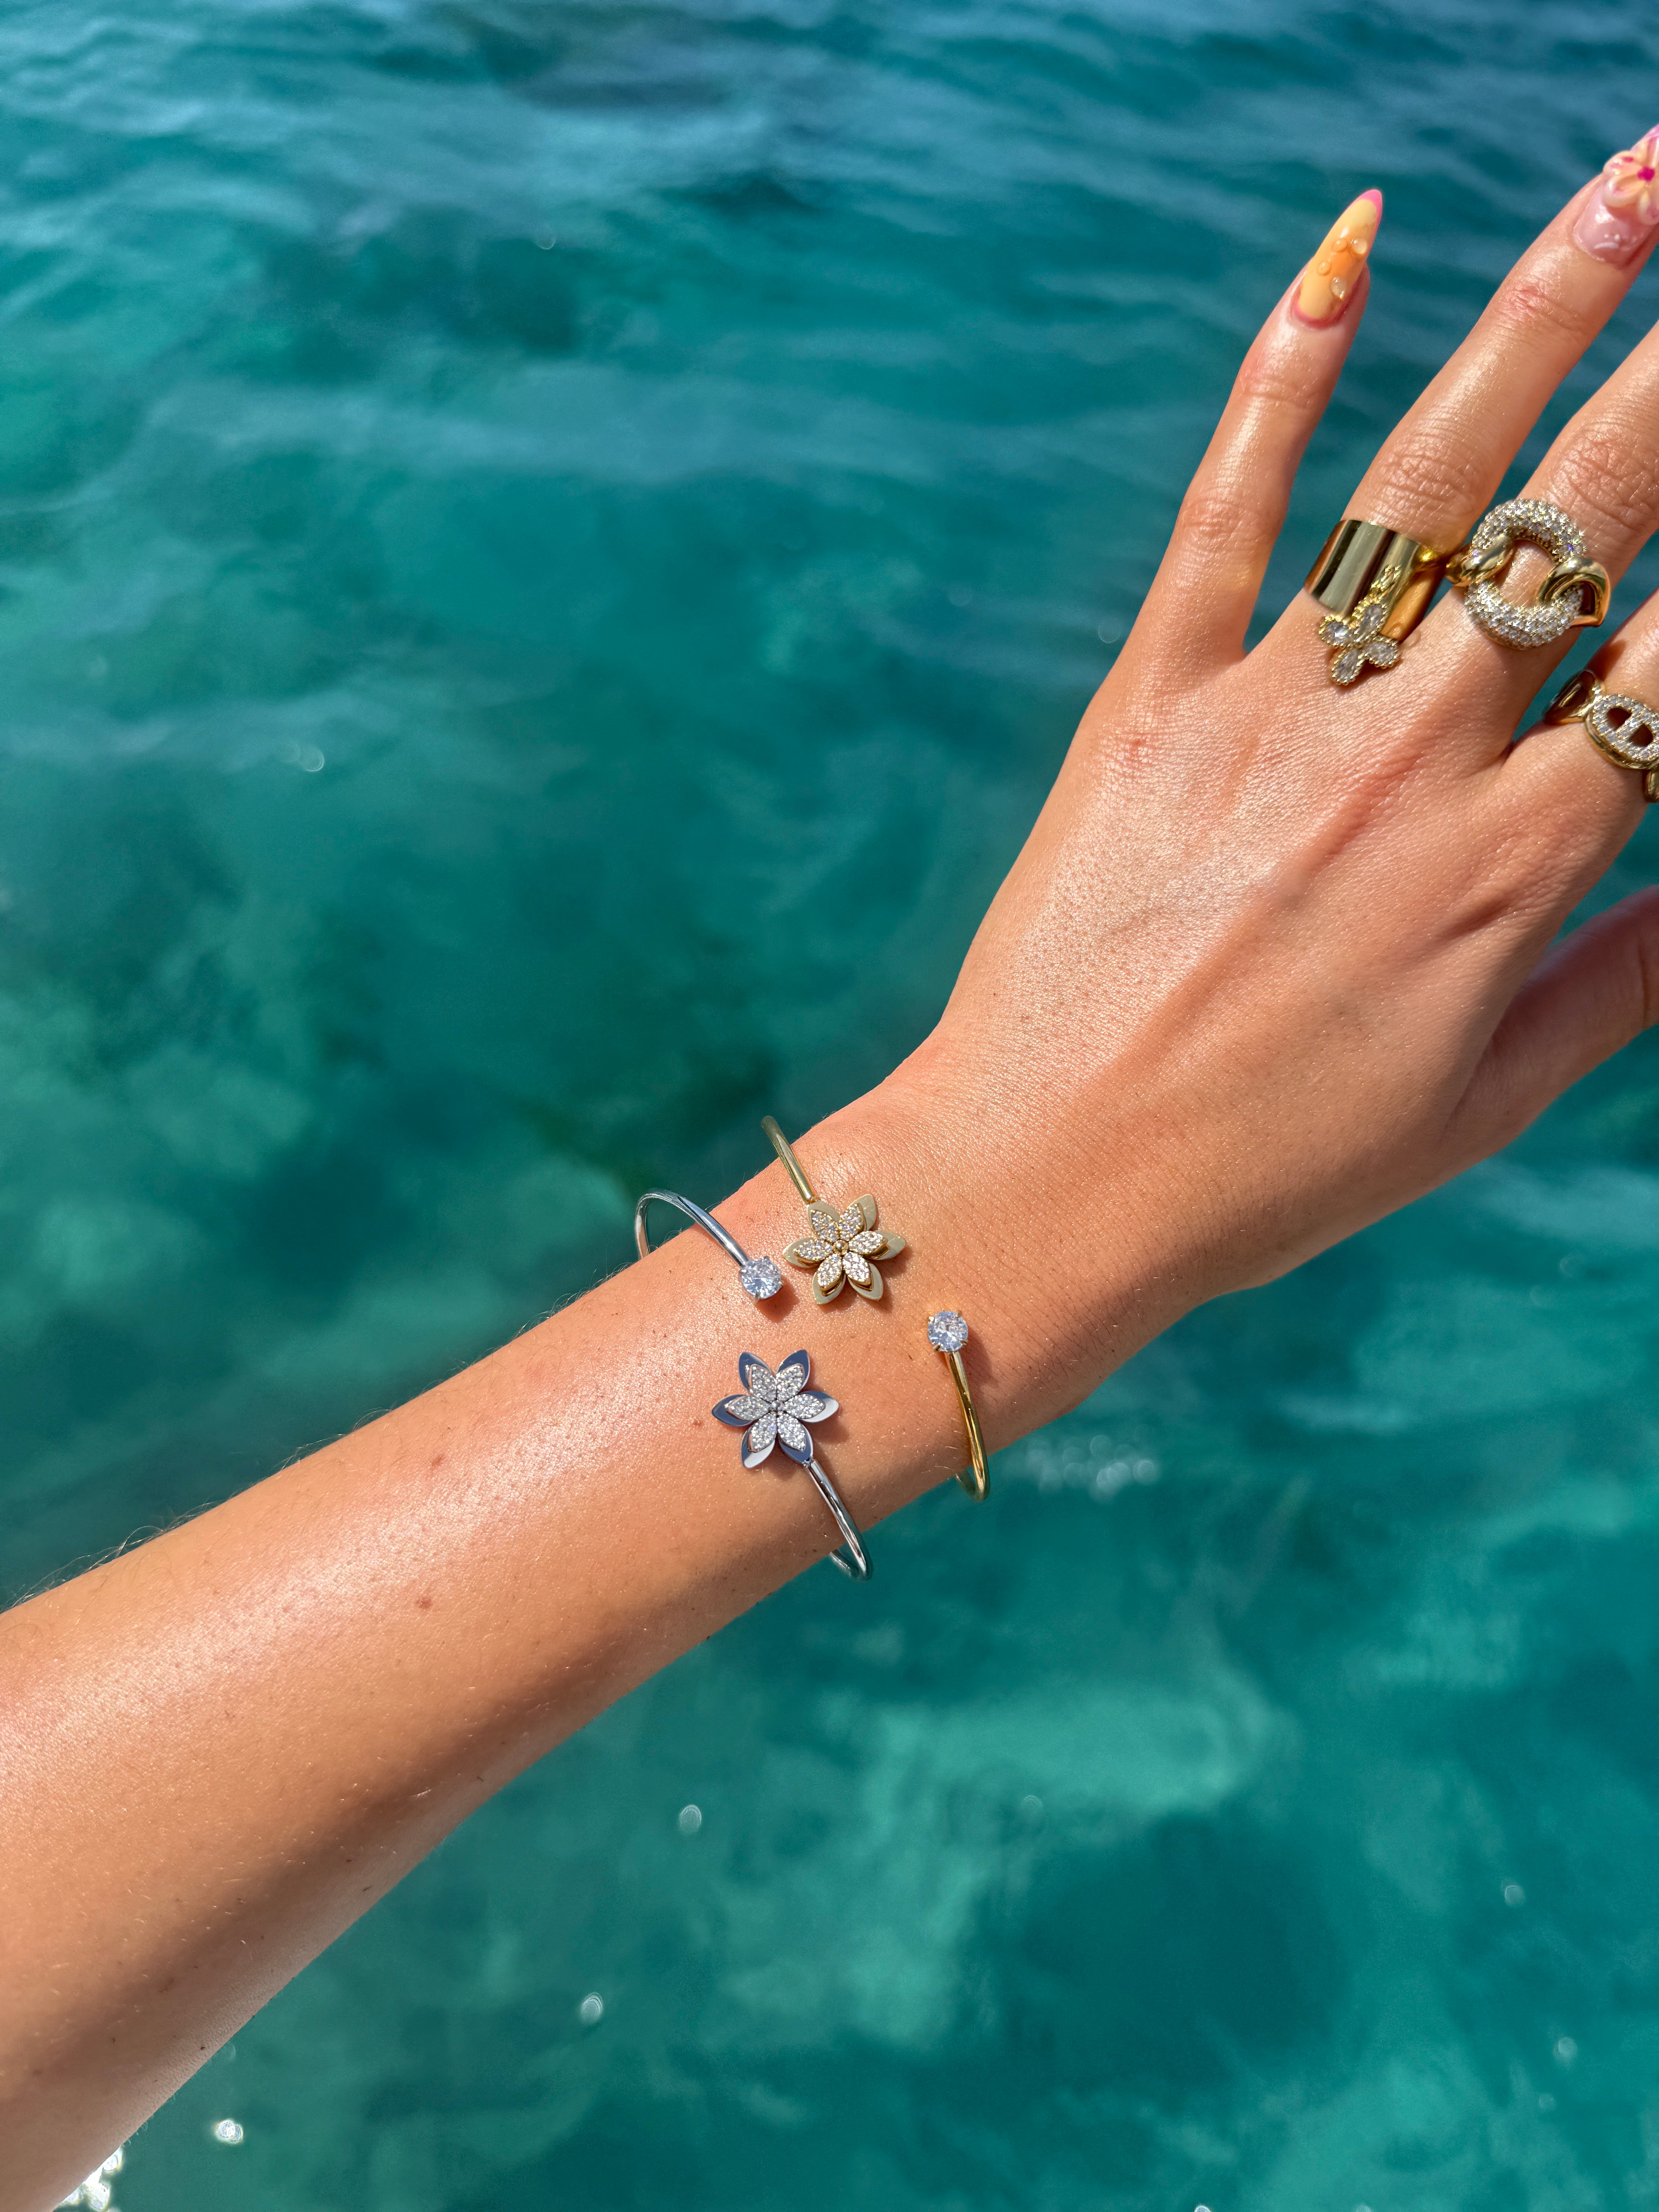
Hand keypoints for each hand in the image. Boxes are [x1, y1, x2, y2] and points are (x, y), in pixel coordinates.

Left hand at [865, 163, 1658, 1433]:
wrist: (1052, 1182)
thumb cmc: (1272, 1168)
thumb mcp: (1483, 1103)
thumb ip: (1625, 982)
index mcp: (1510, 873)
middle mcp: (1408, 770)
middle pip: (1586, 532)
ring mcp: (1273, 720)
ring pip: (1430, 487)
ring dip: (1537, 324)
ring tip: (1624, 195)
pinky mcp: (1149, 703)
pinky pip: (1227, 512)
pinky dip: (1286, 374)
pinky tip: (1348, 248)